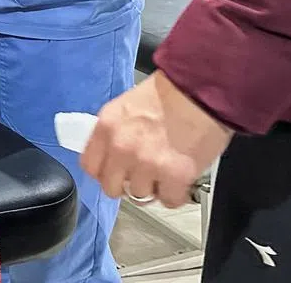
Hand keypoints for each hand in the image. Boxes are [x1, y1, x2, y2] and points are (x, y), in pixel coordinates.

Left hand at [81, 71, 232, 207]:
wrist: (200, 90)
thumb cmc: (169, 94)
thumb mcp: (126, 107)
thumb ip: (115, 132)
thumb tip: (113, 154)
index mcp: (106, 127)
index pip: (89, 165)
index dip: (104, 172)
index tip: (115, 173)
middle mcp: (121, 148)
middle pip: (111, 187)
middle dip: (127, 184)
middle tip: (142, 176)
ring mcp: (146, 164)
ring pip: (140, 196)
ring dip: (153, 187)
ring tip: (165, 172)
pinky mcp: (174, 176)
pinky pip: (169, 200)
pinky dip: (176, 194)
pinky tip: (181, 179)